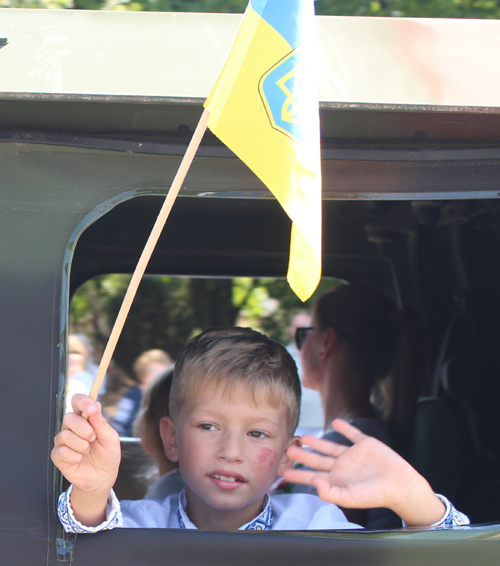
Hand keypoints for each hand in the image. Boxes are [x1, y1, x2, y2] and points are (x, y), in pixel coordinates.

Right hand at [51, 394, 120, 524]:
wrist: (103, 477)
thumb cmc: (108, 455)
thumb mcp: (111, 438)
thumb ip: (101, 423)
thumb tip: (96, 404)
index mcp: (85, 418)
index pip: (77, 400)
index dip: (82, 401)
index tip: (92, 409)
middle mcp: (72, 427)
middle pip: (68, 417)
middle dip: (84, 429)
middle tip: (93, 438)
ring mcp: (63, 441)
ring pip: (64, 435)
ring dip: (81, 445)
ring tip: (88, 451)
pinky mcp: (58, 455)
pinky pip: (61, 451)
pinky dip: (75, 456)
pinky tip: (80, 459)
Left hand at [284, 419, 445, 525]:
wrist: (400, 486)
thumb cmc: (375, 495)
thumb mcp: (350, 497)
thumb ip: (330, 492)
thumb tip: (314, 483)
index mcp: (337, 479)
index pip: (312, 476)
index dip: (298, 474)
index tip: (282, 471)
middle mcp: (342, 466)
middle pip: (317, 460)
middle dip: (302, 456)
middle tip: (287, 449)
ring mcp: (353, 455)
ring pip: (330, 446)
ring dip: (317, 441)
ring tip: (304, 436)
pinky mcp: (365, 444)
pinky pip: (352, 434)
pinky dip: (344, 427)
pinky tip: (336, 422)